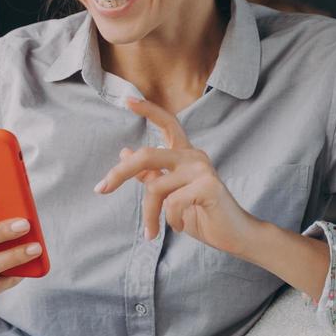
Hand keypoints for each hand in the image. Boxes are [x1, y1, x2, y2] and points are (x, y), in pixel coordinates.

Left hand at [94, 96, 261, 256]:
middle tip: (101, 189)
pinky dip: (170, 220)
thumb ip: (151, 174)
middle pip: (147, 155)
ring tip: (152, 232)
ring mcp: (202, 169)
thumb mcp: (170, 194)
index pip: (167, 124)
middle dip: (119, 173)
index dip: (148, 110)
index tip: (126, 100)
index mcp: (185, 154)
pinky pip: (171, 203)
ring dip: (149, 215)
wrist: (234, 235)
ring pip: (156, 188)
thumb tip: (124, 152)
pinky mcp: (208, 185)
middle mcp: (194, 156)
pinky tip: (179, 226)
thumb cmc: (202, 213)